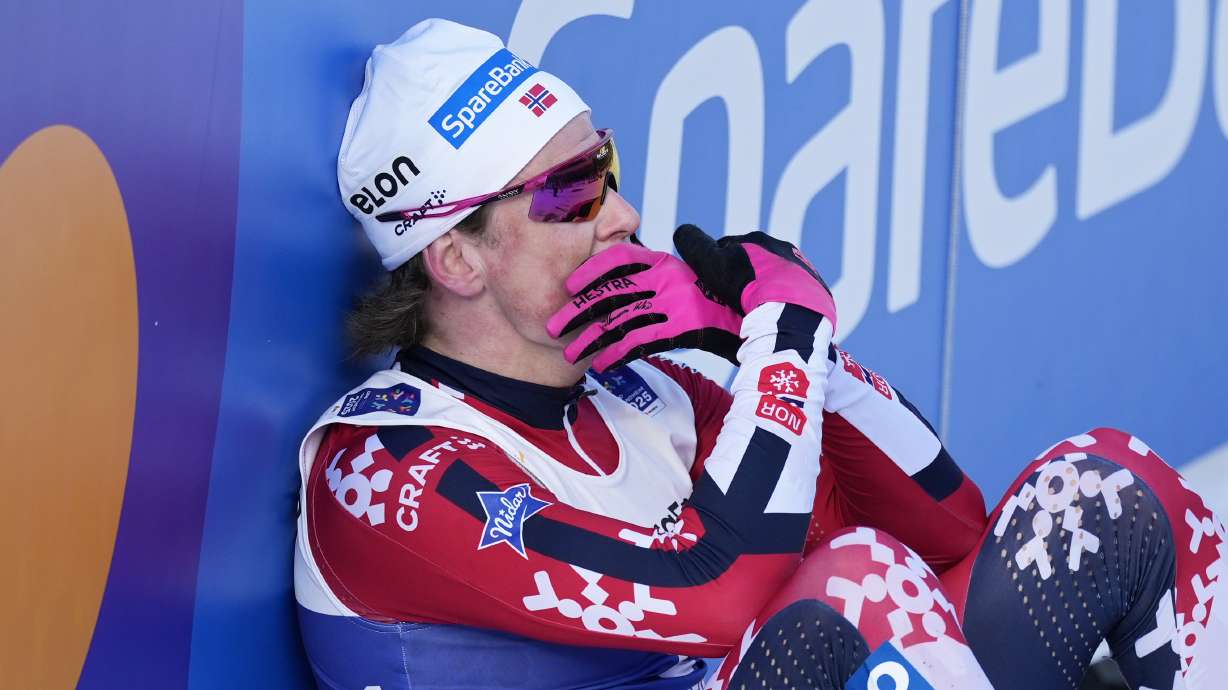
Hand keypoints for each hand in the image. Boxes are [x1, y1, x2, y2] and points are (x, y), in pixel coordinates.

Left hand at [546, 243, 742, 371]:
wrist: (776, 308)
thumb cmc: (743, 286)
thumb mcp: (714, 262)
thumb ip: (691, 256)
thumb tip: (681, 242)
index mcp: (669, 262)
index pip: (621, 259)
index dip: (592, 271)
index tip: (570, 284)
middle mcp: (668, 279)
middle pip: (611, 293)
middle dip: (578, 311)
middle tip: (553, 326)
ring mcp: (675, 304)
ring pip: (620, 321)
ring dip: (591, 339)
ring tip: (569, 353)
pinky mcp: (683, 329)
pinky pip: (641, 342)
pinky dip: (617, 354)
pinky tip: (600, 364)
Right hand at [673, 224, 836, 327]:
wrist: (791, 316)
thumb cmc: (746, 289)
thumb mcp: (711, 264)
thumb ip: (694, 244)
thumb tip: (682, 231)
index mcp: (757, 240)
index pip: (728, 248)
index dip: (714, 266)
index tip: (709, 286)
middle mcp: (783, 250)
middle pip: (754, 263)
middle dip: (743, 278)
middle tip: (732, 302)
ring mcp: (803, 270)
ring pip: (776, 279)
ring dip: (765, 291)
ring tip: (754, 315)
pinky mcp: (818, 293)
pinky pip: (796, 296)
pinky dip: (785, 304)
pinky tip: (776, 320)